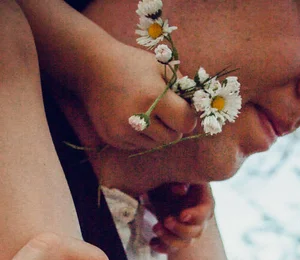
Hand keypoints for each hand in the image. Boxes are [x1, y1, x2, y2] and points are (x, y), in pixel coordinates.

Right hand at [81, 38, 196, 149]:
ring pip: (156, 144)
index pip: (186, 123)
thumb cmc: (132, 64)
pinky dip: (141, 136)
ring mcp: (124, 131)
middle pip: (172, 138)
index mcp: (154, 97)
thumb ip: (183, 87)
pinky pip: (139, 145)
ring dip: (157, 133)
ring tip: (146, 112)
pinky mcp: (114, 139)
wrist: (92, 68)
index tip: (182, 109)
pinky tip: (131, 117)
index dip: (188, 117)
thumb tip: (198, 109)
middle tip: (165, 111)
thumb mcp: (161, 66)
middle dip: (173, 127)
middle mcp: (139, 118)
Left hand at [148, 183, 214, 252]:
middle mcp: (200, 219)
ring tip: (156, 228)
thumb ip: (179, 181)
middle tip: (166, 220)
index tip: (182, 215)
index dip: (195, 215)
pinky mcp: (177, 238)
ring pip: (185, 243)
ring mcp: (189, 231)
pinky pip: (172, 249)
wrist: (162, 188)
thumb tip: (180, 190)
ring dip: (169, 239)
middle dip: (180, 229)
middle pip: (196, 231)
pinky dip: (161, 247)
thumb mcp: (174, 177)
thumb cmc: (172, 180)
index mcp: (203, 201)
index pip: (206, 211)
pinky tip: (152, 242)